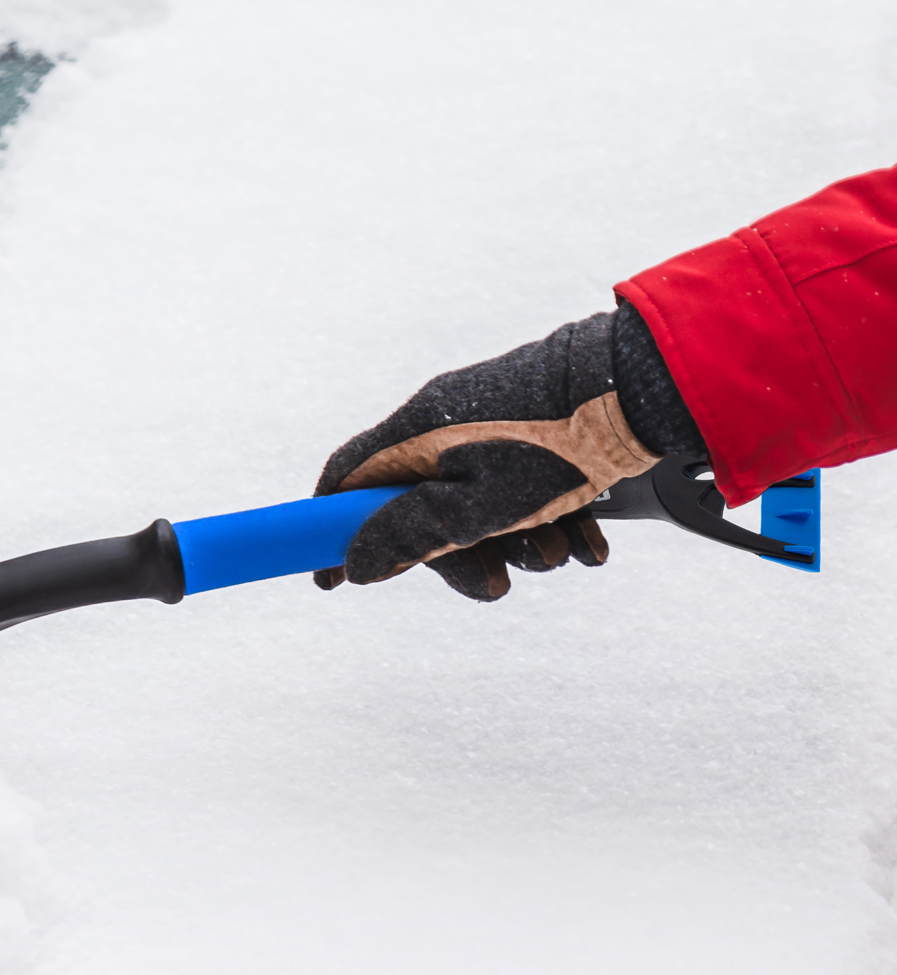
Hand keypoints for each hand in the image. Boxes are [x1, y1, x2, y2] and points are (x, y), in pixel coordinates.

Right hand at [315, 311, 669, 600]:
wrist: (644, 388)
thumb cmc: (556, 443)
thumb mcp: (474, 508)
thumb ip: (409, 538)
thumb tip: (355, 563)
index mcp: (416, 433)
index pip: (346, 479)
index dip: (330, 529)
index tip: (331, 575)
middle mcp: (447, 423)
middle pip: (423, 507)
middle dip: (461, 556)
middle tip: (496, 585)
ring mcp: (494, 425)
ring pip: (483, 505)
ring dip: (520, 544)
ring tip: (561, 554)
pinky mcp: (539, 428)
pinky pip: (527, 490)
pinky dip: (552, 521)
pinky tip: (587, 542)